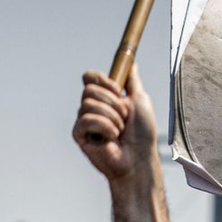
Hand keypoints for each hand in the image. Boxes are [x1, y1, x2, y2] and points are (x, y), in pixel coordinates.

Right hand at [72, 66, 158, 180]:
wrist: (138, 157)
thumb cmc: (142, 134)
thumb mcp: (140, 99)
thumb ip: (132, 80)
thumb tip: (131, 63)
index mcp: (104, 98)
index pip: (89, 78)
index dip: (101, 79)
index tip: (118, 89)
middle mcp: (92, 109)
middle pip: (89, 90)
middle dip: (112, 102)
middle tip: (124, 117)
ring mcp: (84, 122)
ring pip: (88, 104)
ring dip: (111, 116)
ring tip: (119, 130)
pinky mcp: (79, 135)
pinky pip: (86, 120)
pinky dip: (104, 127)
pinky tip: (111, 138)